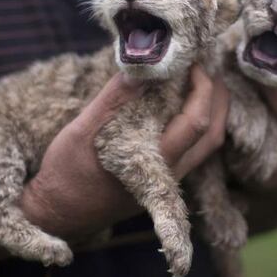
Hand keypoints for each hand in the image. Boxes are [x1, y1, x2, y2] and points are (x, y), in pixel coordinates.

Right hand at [19, 65, 228, 239]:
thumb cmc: (66, 172)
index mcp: (153, 161)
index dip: (202, 88)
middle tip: (209, 66)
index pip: (196, 122)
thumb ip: (113, 99)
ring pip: (205, 146)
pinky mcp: (160, 181)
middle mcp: (169, 174)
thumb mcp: (82, 129)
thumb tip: (139, 67)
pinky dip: (196, 124)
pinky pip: (191, 151)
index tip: (193, 62)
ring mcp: (167, 180)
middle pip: (212, 135)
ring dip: (211, 112)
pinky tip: (181, 105)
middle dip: (218, 98)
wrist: (57, 213)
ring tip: (201, 80)